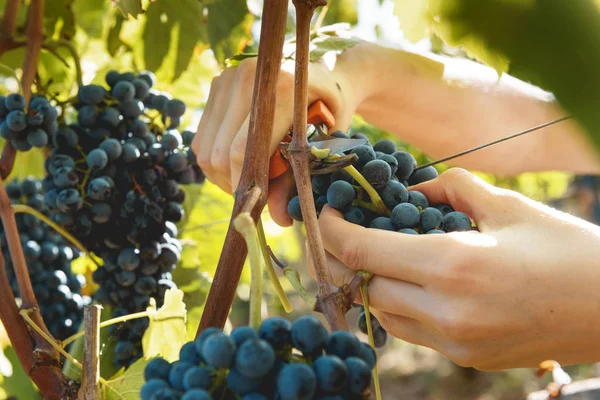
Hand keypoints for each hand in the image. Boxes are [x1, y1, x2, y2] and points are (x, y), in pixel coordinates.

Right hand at [192, 48, 371, 225]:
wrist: (326, 73)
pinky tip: (237, 163)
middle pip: (218, 152)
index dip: (243, 183)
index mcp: (280, 88)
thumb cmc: (331, 111)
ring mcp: (228, 78)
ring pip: (205, 147)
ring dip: (220, 174)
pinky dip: (215, 158)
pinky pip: (203, 136)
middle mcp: (247, 76)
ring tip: (246, 180)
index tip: (254, 203)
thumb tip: (279, 221)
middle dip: (231, 183)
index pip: (241, 149)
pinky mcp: (217, 84)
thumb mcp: (322, 145)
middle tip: (252, 196)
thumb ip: (295, 179)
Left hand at [310, 168, 599, 368]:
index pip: (361, 250)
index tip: (324, 211)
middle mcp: (445, 312)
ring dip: (369, 282)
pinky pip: (410, 330)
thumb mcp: (508, 206)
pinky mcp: (465, 359)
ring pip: (381, 312)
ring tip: (375, 253)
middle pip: (363, 284)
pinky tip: (409, 281)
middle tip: (344, 228)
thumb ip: (451, 190)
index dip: (330, 228)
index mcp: (453, 266)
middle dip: (344, 256)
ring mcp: (454, 343)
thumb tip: (414, 188)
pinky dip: (397, 303)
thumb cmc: (566, 250)